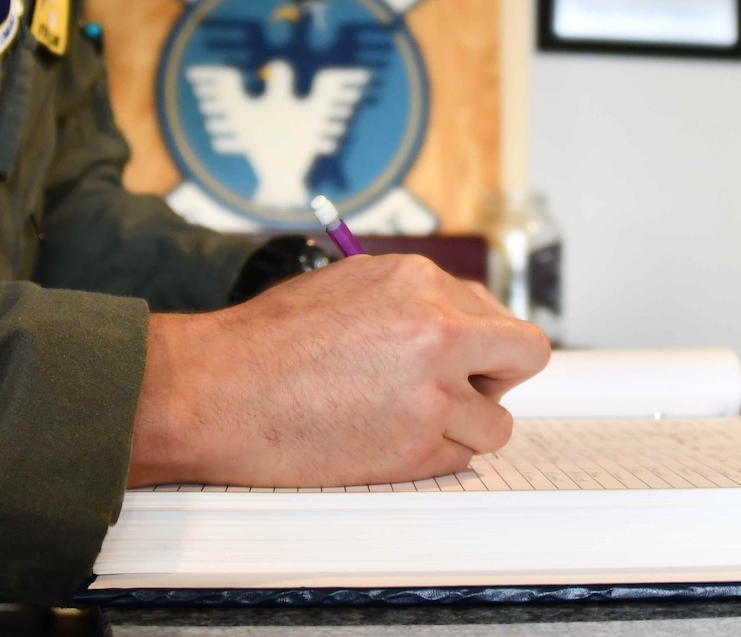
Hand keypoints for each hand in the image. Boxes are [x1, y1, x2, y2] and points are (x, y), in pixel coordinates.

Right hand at [128, 254, 549, 486]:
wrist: (216, 390)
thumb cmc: (266, 342)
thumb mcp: (348, 287)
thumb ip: (412, 299)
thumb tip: (459, 317)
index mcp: (419, 281)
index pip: (498, 313)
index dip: (481, 343)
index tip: (465, 358)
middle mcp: (436, 329)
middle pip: (524, 356)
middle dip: (495, 377)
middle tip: (454, 390)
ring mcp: (431, 390)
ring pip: (496, 422)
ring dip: (463, 426)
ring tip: (405, 420)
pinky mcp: (416, 445)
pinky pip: (458, 459)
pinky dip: (431, 457)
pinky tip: (384, 440)